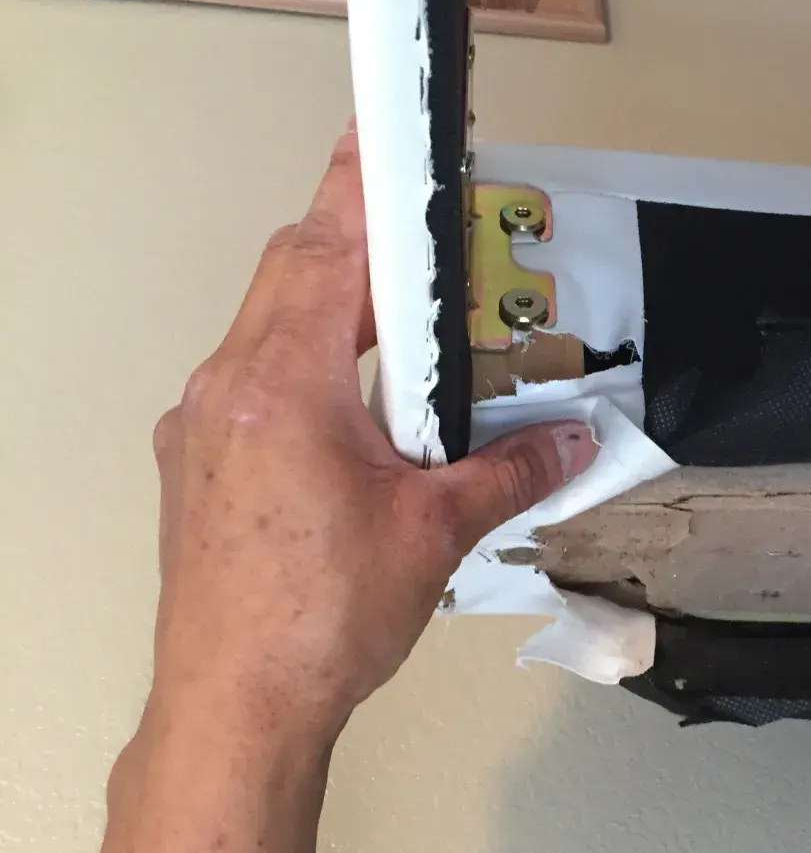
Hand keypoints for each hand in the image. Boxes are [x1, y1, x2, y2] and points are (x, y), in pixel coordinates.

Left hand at [149, 123, 596, 744]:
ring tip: (406, 332)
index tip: (396, 144)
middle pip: (292, 272)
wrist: (233, 708)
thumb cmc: (314, 624)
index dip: (366, 188)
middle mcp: (226, 391)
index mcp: (282, 387)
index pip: (325, 250)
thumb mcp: (433, 533)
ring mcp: (201, 426)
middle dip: (362, 246)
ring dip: (336, 308)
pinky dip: (307, 365)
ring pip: (270, 325)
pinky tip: (359, 411)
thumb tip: (569, 442)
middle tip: (425, 242)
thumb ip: (508, 469)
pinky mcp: (199, 461)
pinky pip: (254, 379)